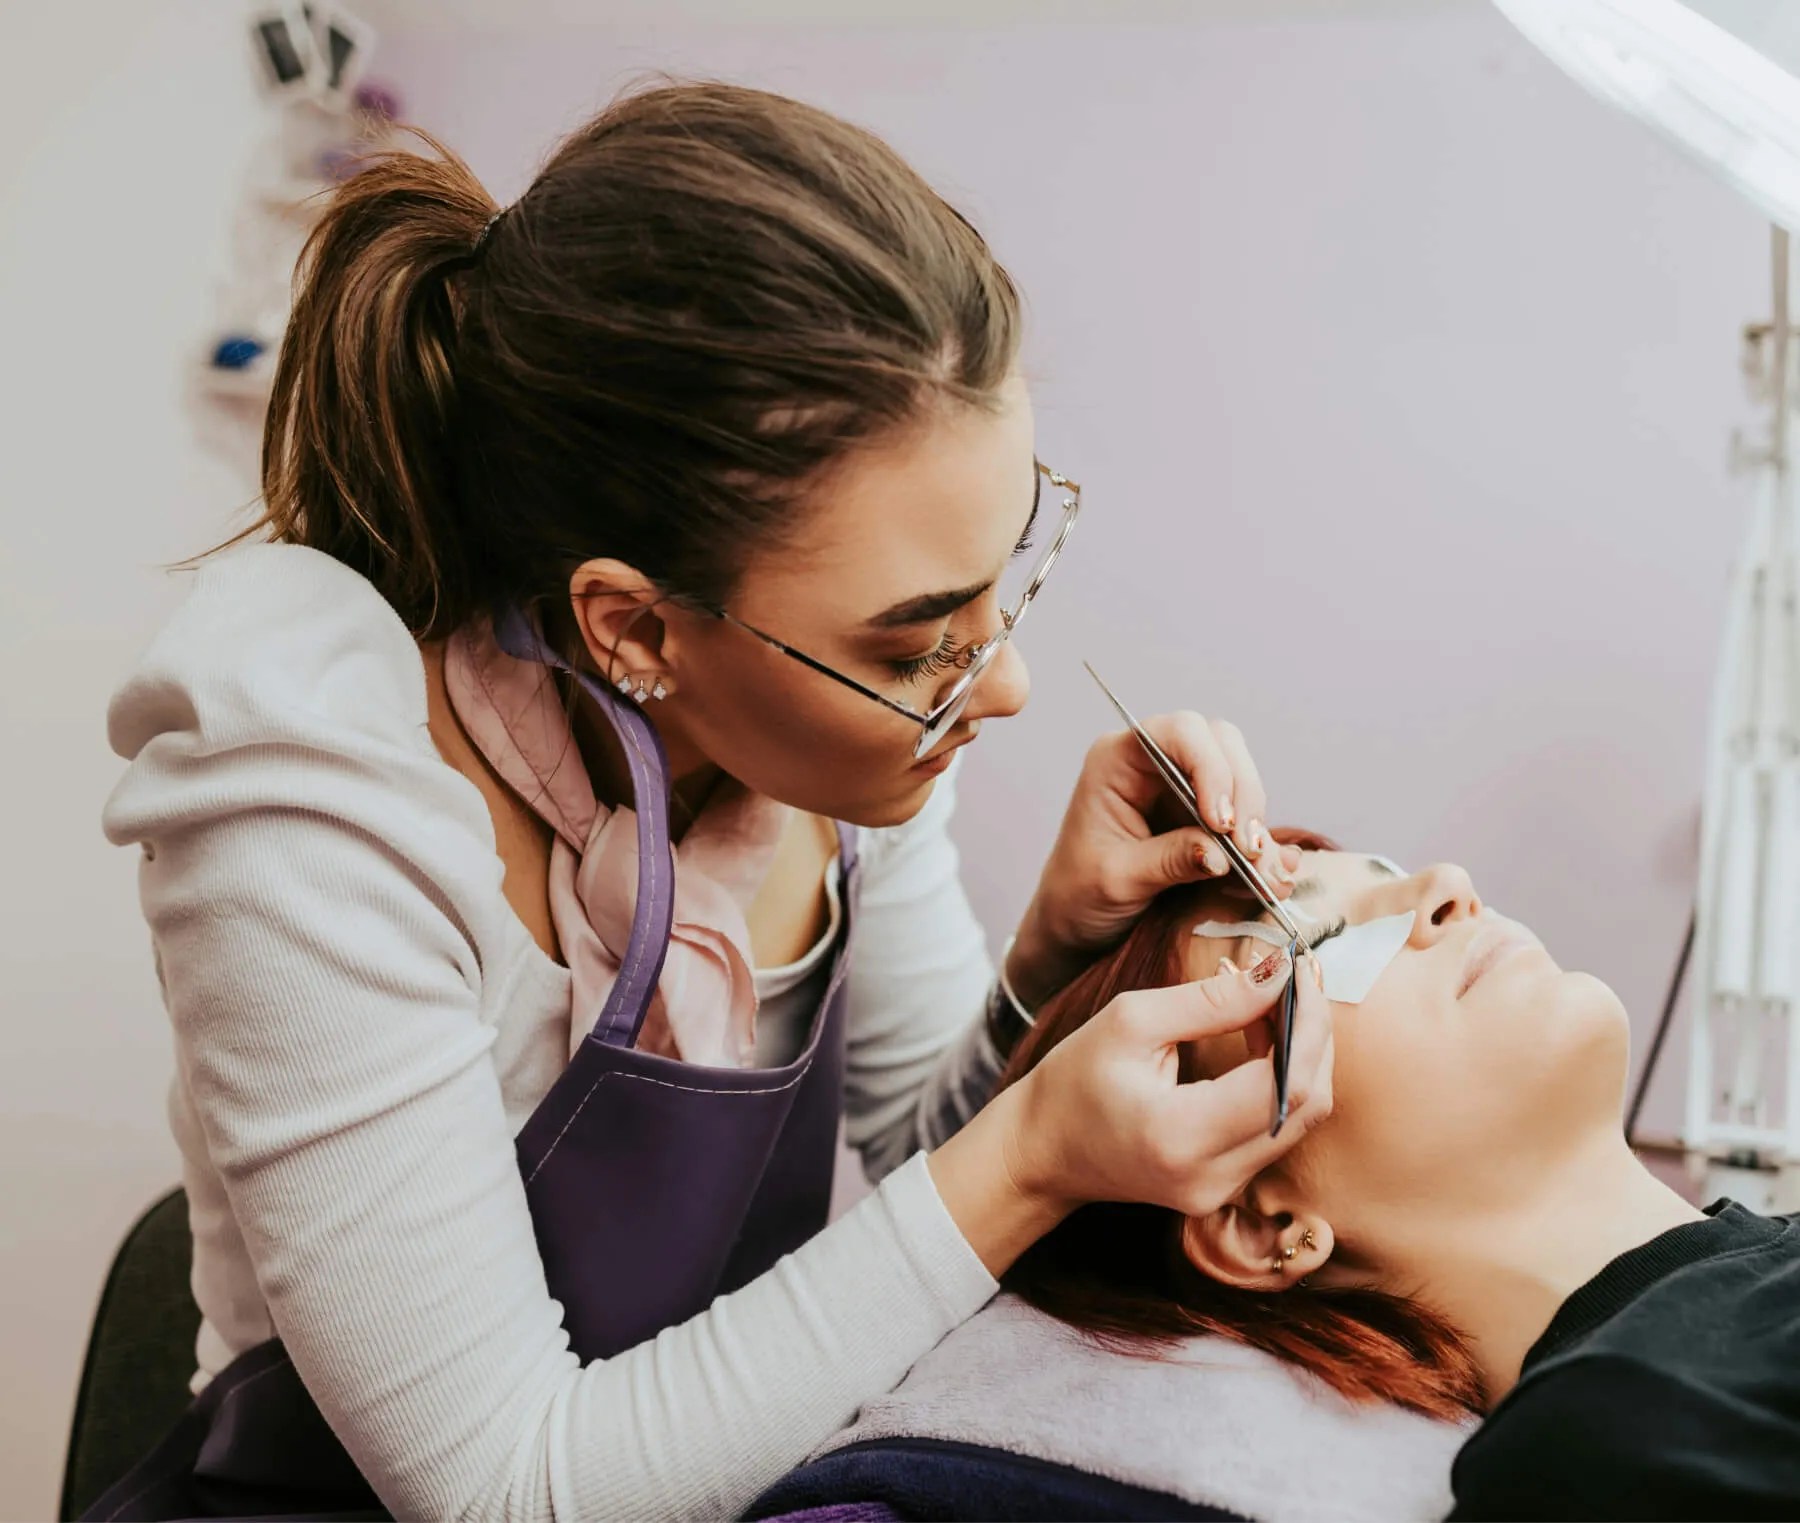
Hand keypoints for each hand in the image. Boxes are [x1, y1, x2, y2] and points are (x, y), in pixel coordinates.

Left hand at [1008, 710, 1300, 1006]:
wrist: (1075, 922)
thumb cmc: (1078, 893)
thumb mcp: (1118, 880)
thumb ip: (1169, 861)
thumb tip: (1222, 854)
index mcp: (1117, 760)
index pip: (1177, 732)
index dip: (1210, 768)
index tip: (1222, 824)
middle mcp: (1153, 764)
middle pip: (1220, 745)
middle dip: (1243, 794)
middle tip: (1248, 849)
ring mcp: (1182, 788)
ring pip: (1240, 779)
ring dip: (1257, 824)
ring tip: (1263, 872)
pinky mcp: (1203, 818)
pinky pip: (1244, 819)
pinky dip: (1260, 846)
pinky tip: (1271, 876)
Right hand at [1008, 951, 1332, 1217]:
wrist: (1042, 1151)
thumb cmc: (1073, 1081)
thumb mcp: (1131, 1021)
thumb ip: (1211, 1000)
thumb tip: (1278, 974)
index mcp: (1182, 1135)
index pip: (1285, 1082)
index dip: (1309, 1022)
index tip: (1300, 969)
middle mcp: (1212, 1176)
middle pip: (1307, 1103)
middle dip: (1314, 1033)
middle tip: (1295, 978)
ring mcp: (1223, 1189)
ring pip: (1301, 1117)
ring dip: (1302, 1054)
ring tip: (1274, 1001)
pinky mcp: (1226, 1186)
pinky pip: (1278, 1127)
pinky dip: (1283, 1078)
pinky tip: (1264, 1037)